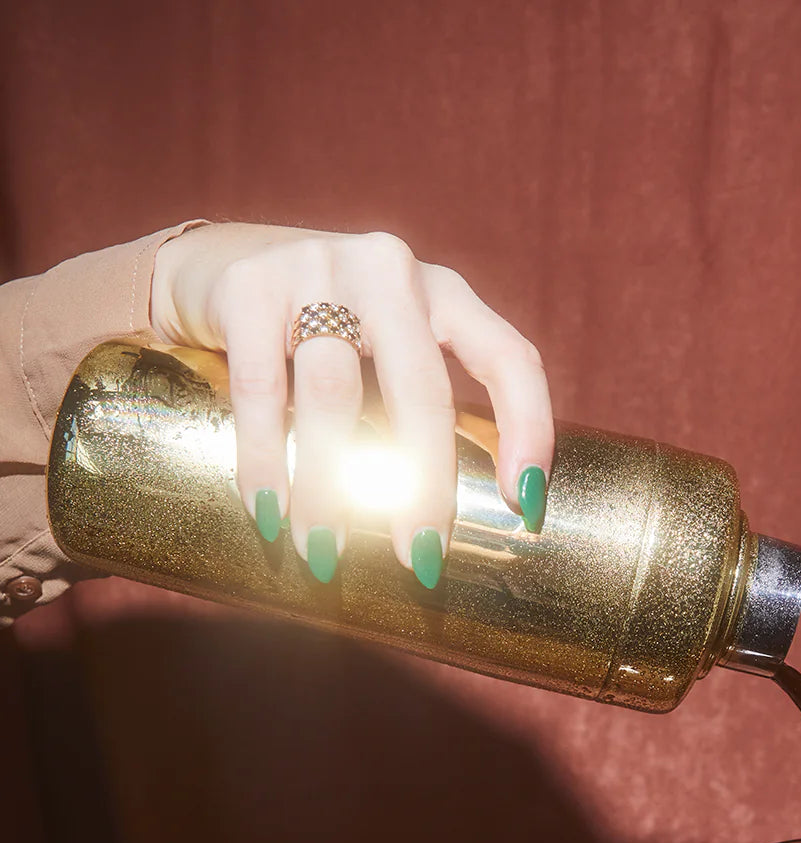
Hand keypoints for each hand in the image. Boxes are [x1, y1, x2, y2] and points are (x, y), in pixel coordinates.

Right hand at [149, 223, 553, 583]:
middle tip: (417, 558)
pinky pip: (260, 389)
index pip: (510, 358)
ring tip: (325, 553)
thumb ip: (415, 411)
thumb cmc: (318, 332)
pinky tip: (269, 512)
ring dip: (331, 488)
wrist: (208, 265)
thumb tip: (437, 534)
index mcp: (444, 295)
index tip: (524, 505)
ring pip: (334, 394)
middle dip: (424, 485)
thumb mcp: (383, 353)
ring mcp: (319, 267)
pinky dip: (265, 460)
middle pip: (423, 391)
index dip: (529, 430)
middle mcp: (391, 272)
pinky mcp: (248, 284)